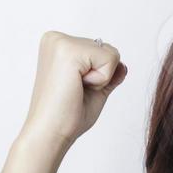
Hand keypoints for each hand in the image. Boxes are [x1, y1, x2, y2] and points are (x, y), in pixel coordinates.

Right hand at [19, 30, 127, 148]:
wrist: (50, 133)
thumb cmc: (66, 116)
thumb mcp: (93, 90)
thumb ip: (108, 75)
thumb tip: (123, 65)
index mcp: (57, 45)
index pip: (99, 50)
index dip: (98, 76)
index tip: (74, 88)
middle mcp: (56, 38)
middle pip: (107, 49)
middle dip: (100, 76)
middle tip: (75, 91)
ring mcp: (60, 42)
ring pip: (111, 53)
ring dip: (101, 78)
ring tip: (75, 89)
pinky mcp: (69, 50)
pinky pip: (110, 58)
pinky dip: (101, 79)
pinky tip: (77, 87)